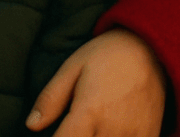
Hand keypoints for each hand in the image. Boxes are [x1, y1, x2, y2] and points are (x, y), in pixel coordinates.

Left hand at [26, 29, 165, 136]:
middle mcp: (113, 131)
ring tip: (88, 126)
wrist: (149, 51)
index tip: (52, 135)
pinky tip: (105, 129)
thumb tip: (31, 125)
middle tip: (70, 126)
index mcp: (90, 112)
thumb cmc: (105, 56)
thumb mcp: (71, 68)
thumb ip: (51, 99)